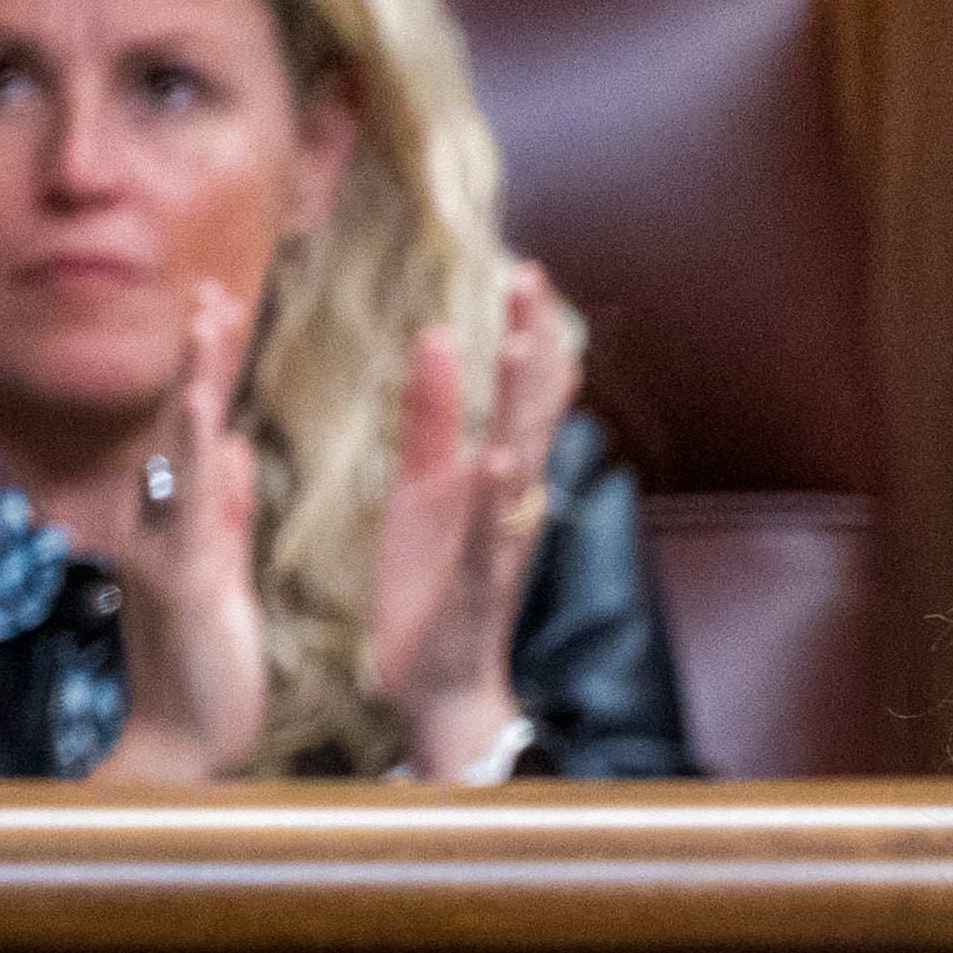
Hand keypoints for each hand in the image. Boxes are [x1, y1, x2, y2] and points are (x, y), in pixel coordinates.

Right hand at [85, 280, 272, 782]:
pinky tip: (210, 418)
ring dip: (194, 381)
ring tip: (206, 321)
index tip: (217, 309)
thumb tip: (231, 448)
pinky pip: (192, 508)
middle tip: (210, 291)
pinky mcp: (180, 581)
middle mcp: (162, 524)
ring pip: (179, 447)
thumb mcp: (222, 575)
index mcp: (182, 522)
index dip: (207, 373)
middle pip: (184, 423)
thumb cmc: (202, 666)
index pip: (199, 432)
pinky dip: (203, 458)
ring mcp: (165, 548)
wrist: (179, 742)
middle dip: (198, 356)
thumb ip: (225, 513)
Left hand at [370, 259, 578, 781]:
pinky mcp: (475, 583)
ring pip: (519, 460)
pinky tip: (498, 457)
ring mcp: (499, 541)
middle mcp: (513, 501)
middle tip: (531, 280)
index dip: (527, 332)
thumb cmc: (433, 587)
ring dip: (519, 404)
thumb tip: (435, 335)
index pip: (522, 392)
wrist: (433, 683)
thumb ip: (431, 414)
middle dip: (532, 345)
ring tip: (517, 345)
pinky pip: (489, 533)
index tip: (526, 270)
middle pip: (531, 410)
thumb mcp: (421, 486)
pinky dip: (495, 496)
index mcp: (499, 475)